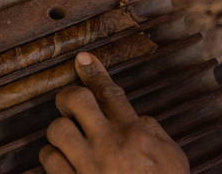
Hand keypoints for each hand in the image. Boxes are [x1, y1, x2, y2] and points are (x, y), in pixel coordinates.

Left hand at [39, 52, 189, 173]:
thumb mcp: (172, 155)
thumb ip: (151, 129)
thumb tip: (132, 116)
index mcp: (134, 133)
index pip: (110, 93)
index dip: (94, 72)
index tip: (82, 59)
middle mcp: (108, 145)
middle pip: (75, 102)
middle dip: (69, 96)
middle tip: (71, 103)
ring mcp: (87, 168)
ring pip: (56, 130)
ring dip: (60, 132)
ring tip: (70, 140)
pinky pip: (49, 161)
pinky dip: (54, 158)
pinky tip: (65, 163)